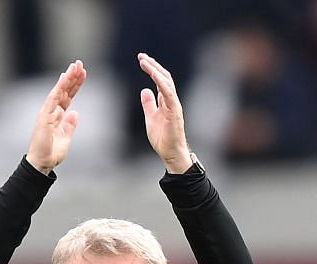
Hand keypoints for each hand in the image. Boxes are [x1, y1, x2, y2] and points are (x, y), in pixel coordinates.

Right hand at [26, 61, 83, 173]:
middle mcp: (52, 111)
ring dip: (67, 77)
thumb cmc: (52, 153)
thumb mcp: (66, 138)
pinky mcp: (44, 115)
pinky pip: (53, 98)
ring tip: (75, 66)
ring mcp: (48, 112)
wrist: (43, 163)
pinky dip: (59, 87)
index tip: (83, 74)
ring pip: (59, 90)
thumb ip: (70, 125)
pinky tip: (65, 77)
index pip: (68, 96)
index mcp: (58, 116)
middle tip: (80, 63)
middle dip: (72, 77)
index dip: (75, 85)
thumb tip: (76, 112)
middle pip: (64, 90)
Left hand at [138, 52, 192, 172]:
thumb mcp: (151, 118)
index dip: (151, 68)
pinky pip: (169, 94)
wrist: (171, 153)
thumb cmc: (163, 138)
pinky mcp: (174, 112)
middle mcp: (171, 100)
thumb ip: (149, 104)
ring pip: (167, 82)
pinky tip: (154, 74)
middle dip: (153, 65)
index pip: (160, 80)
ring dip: (155, 70)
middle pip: (164, 77)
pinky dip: (162, 83)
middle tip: (141, 56)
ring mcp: (174, 105)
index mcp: (166, 101)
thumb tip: (145, 90)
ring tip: (145, 62)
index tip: (142, 59)